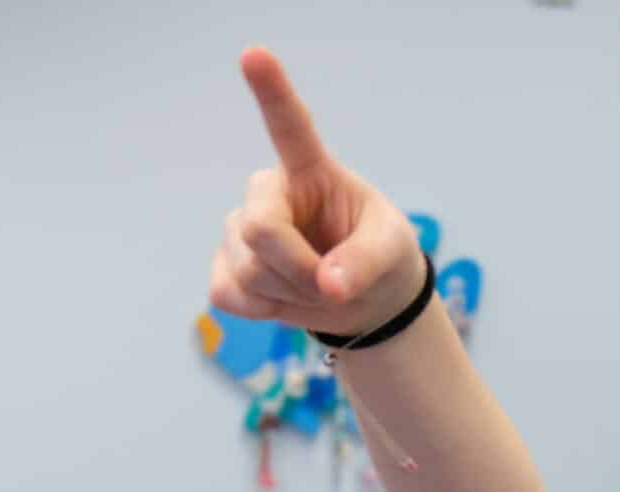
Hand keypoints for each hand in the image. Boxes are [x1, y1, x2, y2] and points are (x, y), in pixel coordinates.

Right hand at [208, 47, 423, 335]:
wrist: (366, 301)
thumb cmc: (381, 257)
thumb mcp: (393, 251)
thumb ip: (367, 262)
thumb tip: (329, 285)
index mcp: (311, 170)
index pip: (289, 126)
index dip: (270, 91)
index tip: (254, 54)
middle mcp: (268, 192)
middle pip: (259, 229)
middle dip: (299, 270)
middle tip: (333, 284)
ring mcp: (240, 228)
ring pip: (247, 269)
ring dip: (290, 294)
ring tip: (316, 288)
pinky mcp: (226, 267)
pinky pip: (227, 294)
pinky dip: (262, 311)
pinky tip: (282, 301)